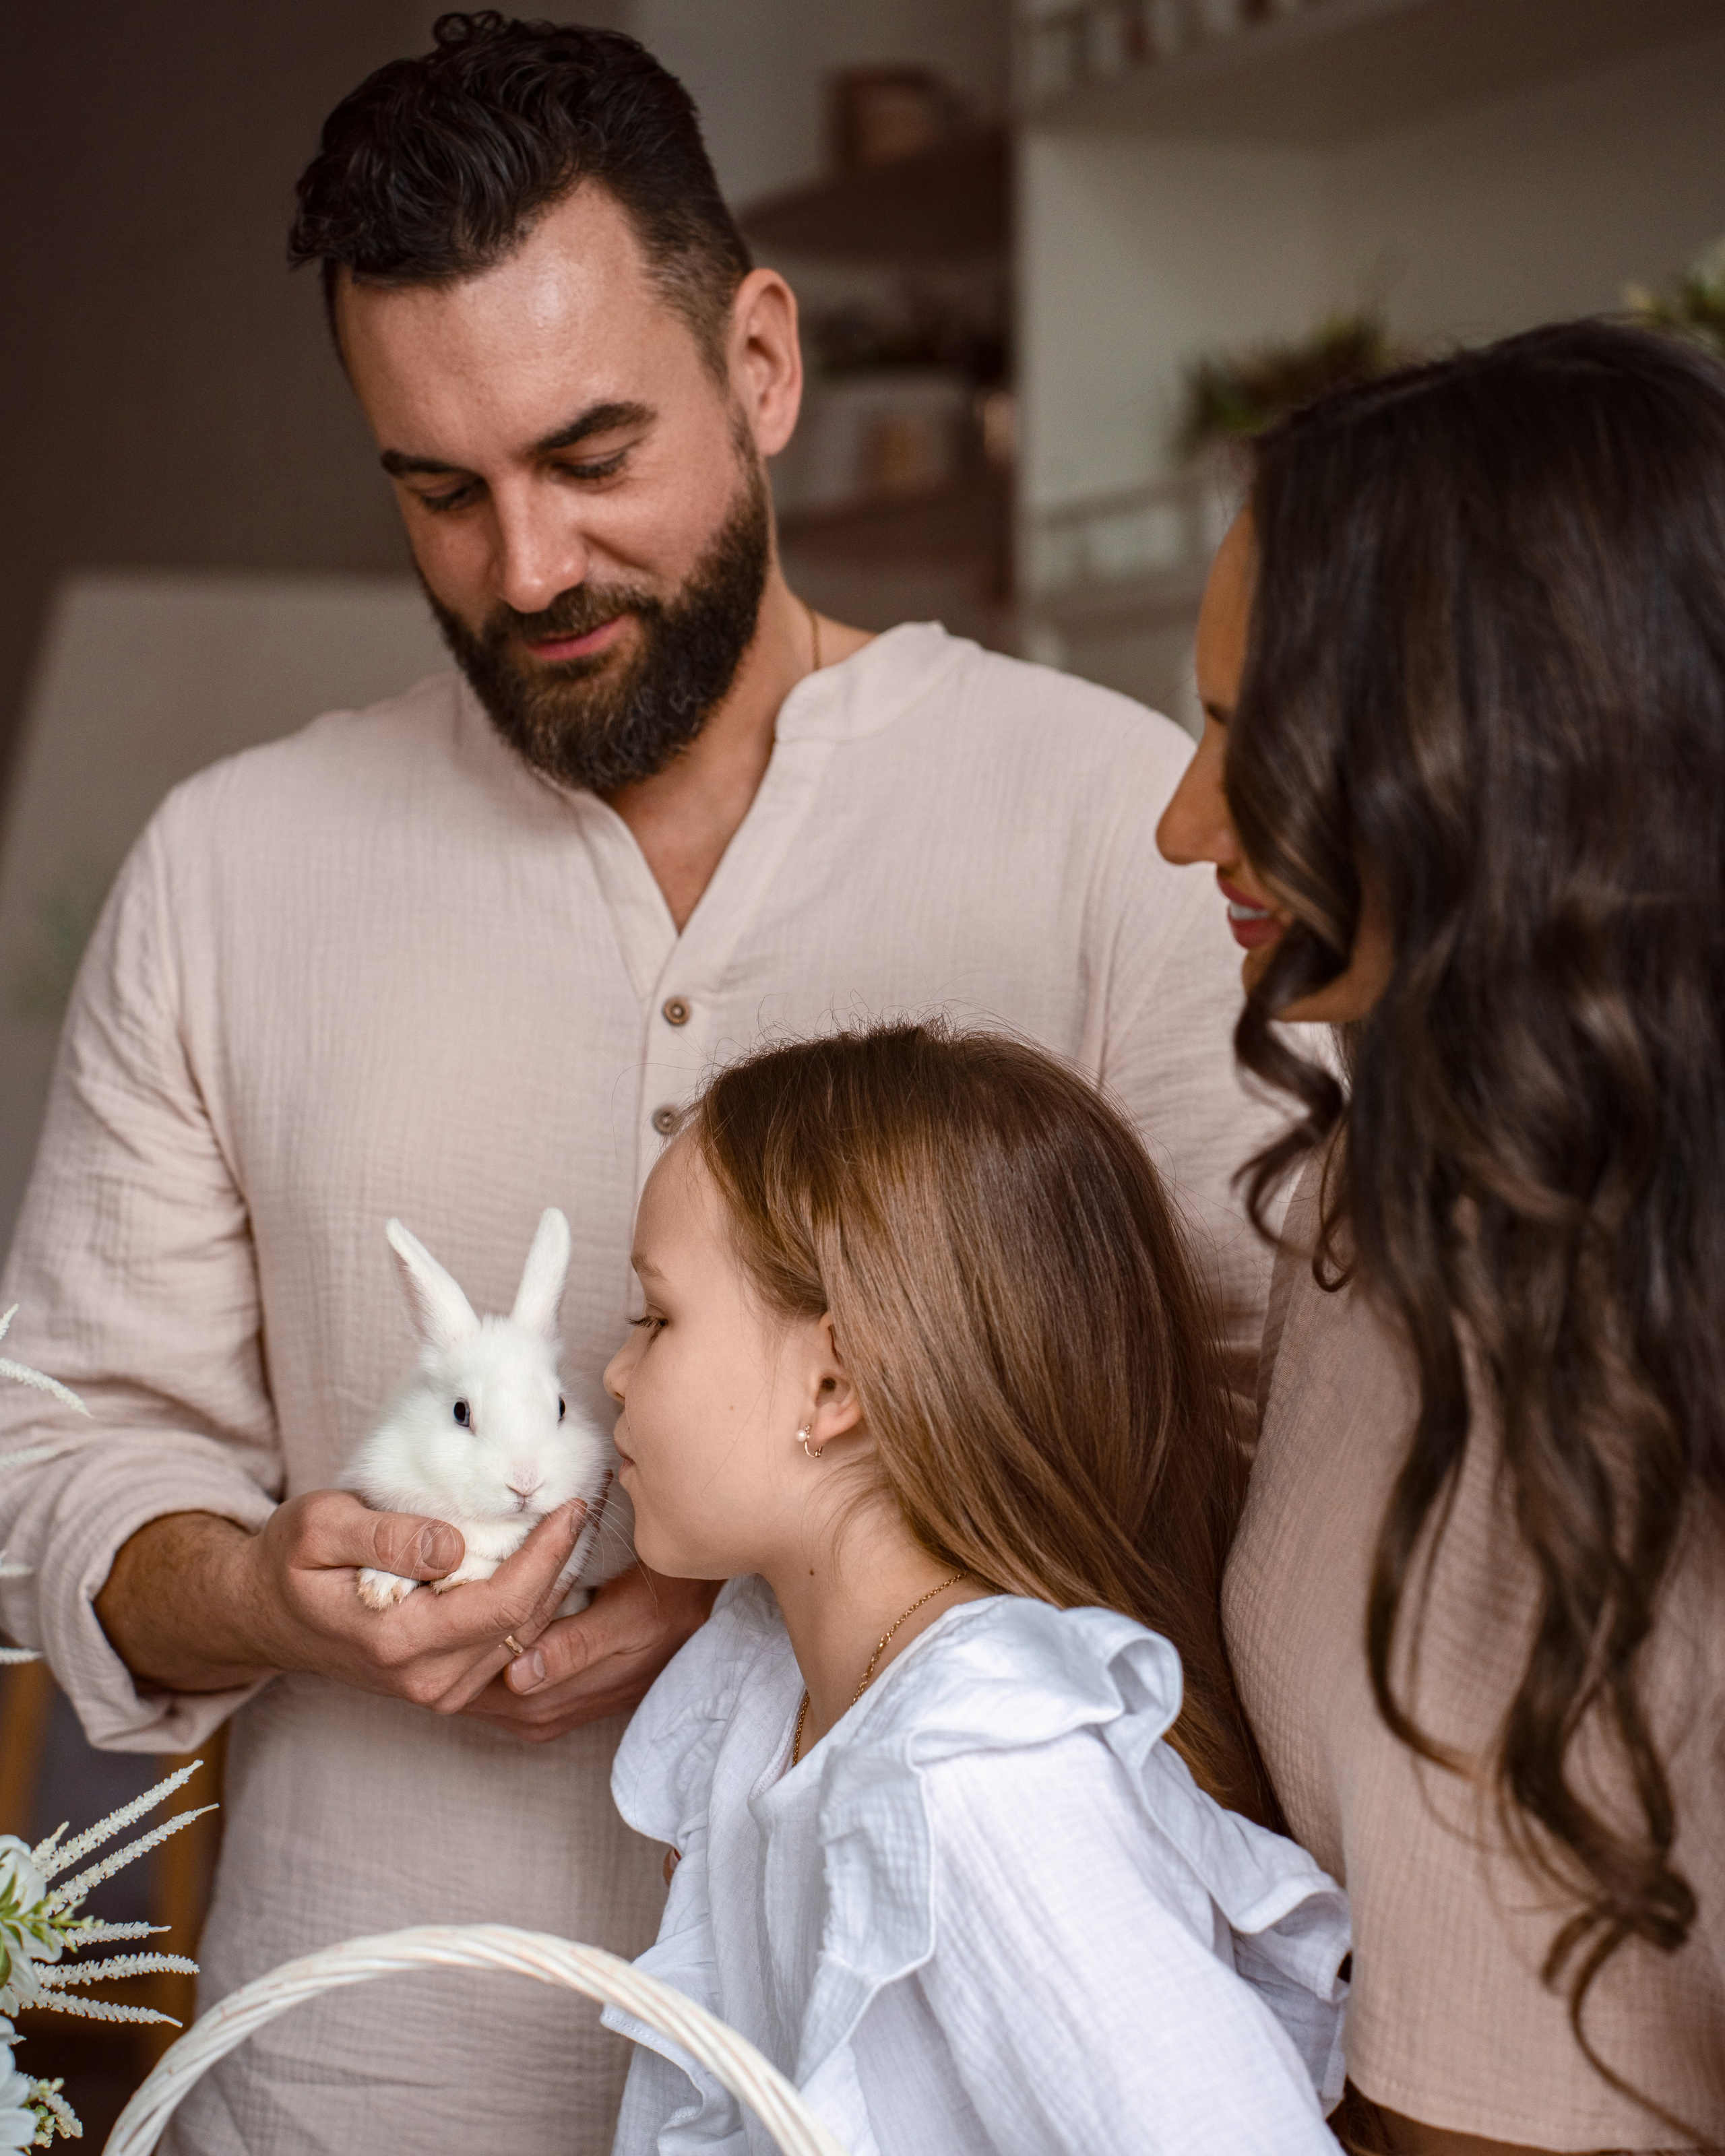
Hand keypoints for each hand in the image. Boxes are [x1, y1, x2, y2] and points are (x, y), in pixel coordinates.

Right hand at [97, 1493, 589, 1717]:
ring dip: (557, 1583)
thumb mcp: (321, 1528)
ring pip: (526, 1638)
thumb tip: (451, 1544)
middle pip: (527, 1622)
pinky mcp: (446, 1686)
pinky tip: (548, 1560)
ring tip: (575, 1526)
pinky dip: (536, 1603)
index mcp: (397, 1641)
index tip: (573, 1503)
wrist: (265, 1615)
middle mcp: (425, 1679)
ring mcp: (437, 1691)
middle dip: (565, 1562)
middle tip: (591, 1503)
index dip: (548, 1553)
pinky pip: (510, 1645)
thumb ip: (386, 1537)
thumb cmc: (289, 1561)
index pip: (504, 1602)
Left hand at [458, 1563, 720, 1743]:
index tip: (433, 1603)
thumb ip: (576, 1646)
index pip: (474, 1688)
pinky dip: (481, 1651)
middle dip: (446, 1651)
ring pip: (478, 1685)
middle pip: (468, 1690)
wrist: (698, 1606)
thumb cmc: (667, 1600)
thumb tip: (519, 1674)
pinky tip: (473, 1619)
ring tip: (441, 1604)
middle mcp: (540, 1717)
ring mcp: (544, 1711)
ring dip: (461, 1650)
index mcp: (553, 1704)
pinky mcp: (550, 1698)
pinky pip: (496, 1681)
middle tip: (425, 1599)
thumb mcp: (632, 1616)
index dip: (452, 1647)